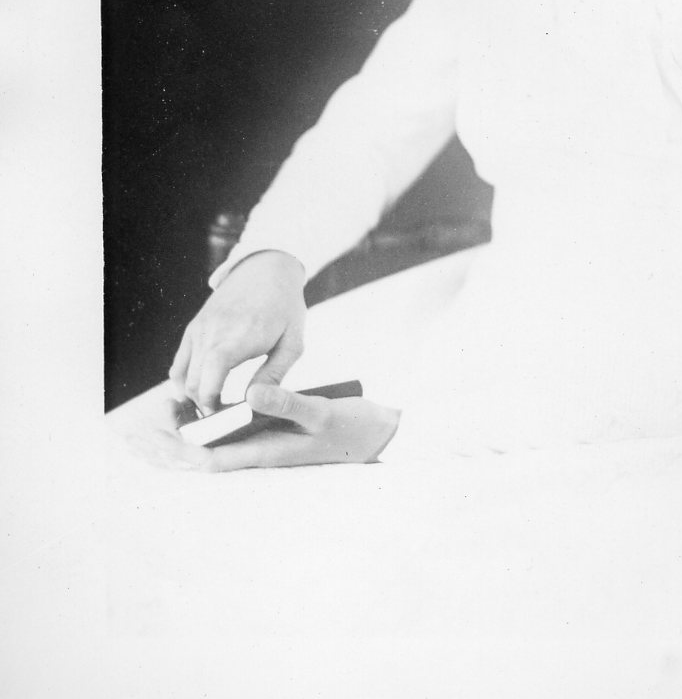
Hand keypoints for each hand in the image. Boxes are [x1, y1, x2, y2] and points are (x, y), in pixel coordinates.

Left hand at [132, 387, 399, 472]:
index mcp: (266, 451)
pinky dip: (205, 426)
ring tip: (152, 420)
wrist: (375, 437)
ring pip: (211, 446)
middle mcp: (258, 452)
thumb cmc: (351, 427)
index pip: (209, 457)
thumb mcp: (322, 412)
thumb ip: (288, 404)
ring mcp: (263, 445)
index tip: (150, 440)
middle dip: (167, 448)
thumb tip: (249, 398)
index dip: (177, 451)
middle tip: (132, 435)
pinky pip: (228, 435)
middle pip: (202, 456)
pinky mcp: (270, 435)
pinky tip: (193, 413)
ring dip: (181, 437)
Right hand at [169, 250, 306, 412]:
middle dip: (204, 408)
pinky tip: (201, 391)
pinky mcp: (194, 327)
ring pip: (183, 376)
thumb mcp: (292, 343)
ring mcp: (199, 329)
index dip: (211, 405)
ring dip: (194, 397)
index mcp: (237, 337)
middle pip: (194, 384)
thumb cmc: (285, 307)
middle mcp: (212, 332)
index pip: (210, 380)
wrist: (267, 268)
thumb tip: (253, 402)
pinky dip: (184, 381)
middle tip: (222, 421)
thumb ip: (273, 375)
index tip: (225, 420)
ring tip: (213, 408)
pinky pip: (179, 362)